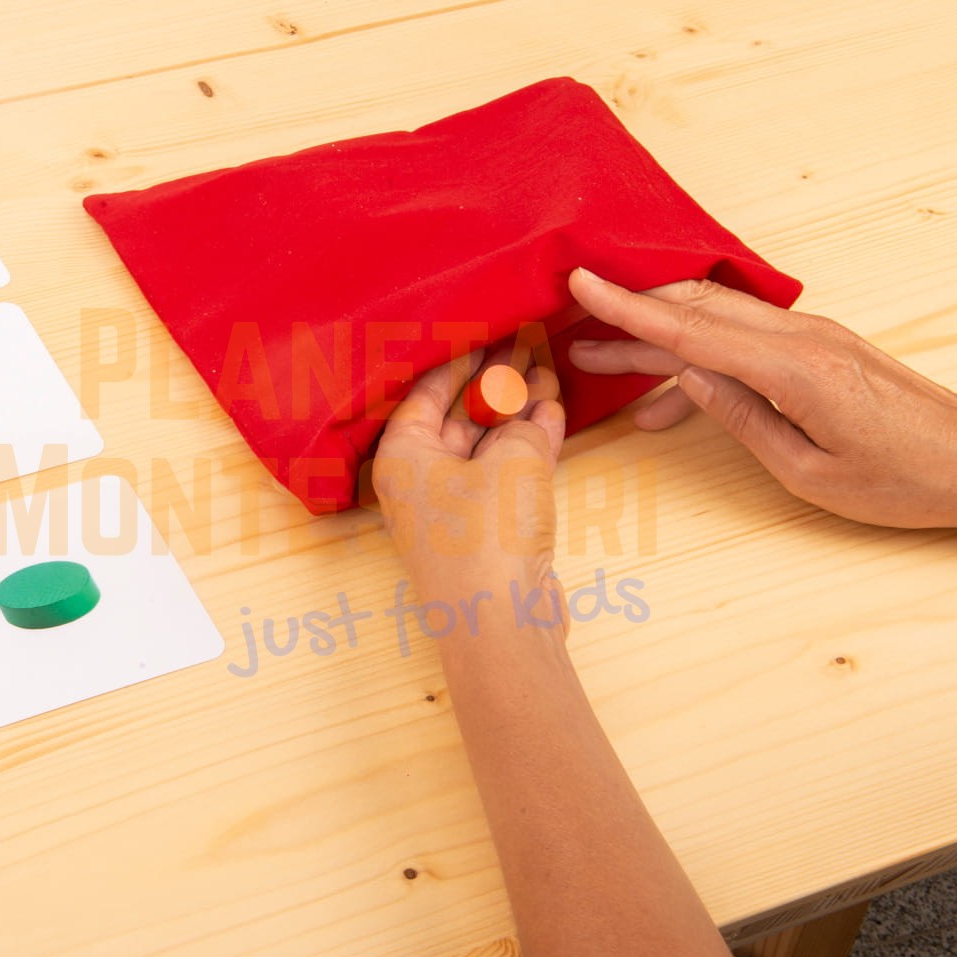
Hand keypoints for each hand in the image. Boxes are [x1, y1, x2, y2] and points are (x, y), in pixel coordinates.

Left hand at [372, 350, 565, 626]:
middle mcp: (419, 480)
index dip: (461, 359)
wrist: (501, 625)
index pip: (426, 392)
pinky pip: (504, 473)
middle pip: (457, 416)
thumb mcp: (513, 462)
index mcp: (403, 457)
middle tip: (528, 345)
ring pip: (485, 444)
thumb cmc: (488, 538)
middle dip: (494, 382)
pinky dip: (528, 445)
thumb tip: (539, 406)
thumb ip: (526, 425)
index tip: (489, 331)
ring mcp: (452, 508)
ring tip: (548, 373)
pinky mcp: (485, 530)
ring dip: (517, 412)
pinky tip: (553, 414)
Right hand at [566, 268, 956, 529]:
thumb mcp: (807, 470)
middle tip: (572, 331)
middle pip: (696, 309)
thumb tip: (690, 375)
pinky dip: (698, 353)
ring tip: (604, 362)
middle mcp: (801, 337)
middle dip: (629, 317)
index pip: (691, 329)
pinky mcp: (818, 346)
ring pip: (716, 318)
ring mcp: (811, 335)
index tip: (580, 283)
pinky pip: (742, 337)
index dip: (628, 307)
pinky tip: (670, 396)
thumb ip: (742, 417)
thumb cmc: (900, 480)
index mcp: (794, 368)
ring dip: (658, 334)